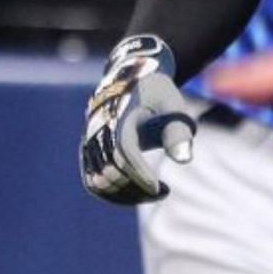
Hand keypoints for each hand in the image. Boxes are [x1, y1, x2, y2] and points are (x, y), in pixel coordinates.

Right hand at [80, 35, 199, 205]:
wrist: (130, 78)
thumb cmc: (156, 93)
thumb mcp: (173, 104)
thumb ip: (179, 130)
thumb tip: (184, 160)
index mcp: (118, 117)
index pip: (125, 152)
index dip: (140, 174)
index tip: (159, 189)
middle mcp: (98, 132)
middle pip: (111, 171)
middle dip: (137, 187)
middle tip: (164, 192)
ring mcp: (89, 143)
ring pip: (99, 182)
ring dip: (126, 195)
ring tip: (155, 194)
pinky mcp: (88, 153)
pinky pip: (93, 182)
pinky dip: (112, 195)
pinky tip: (139, 195)